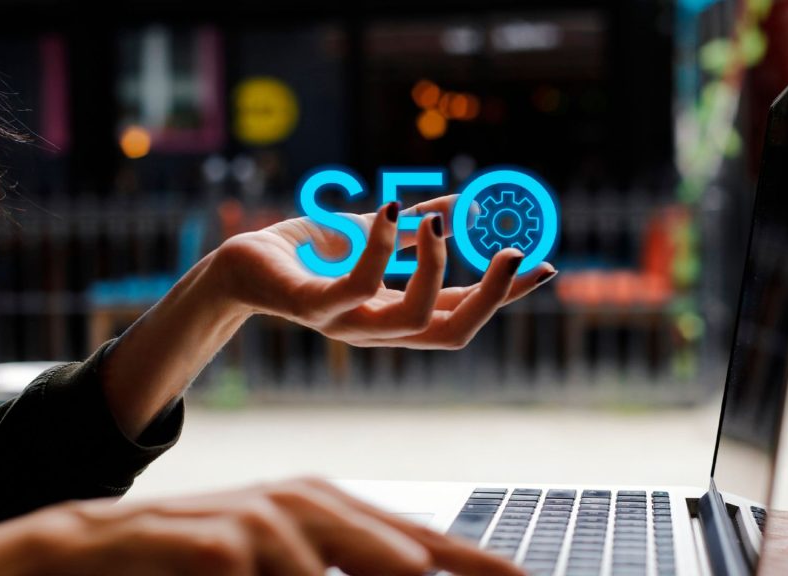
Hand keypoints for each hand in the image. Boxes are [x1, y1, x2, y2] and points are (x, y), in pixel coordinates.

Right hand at [16, 477, 523, 575]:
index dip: (471, 559)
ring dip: (354, 560)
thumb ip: (338, 568)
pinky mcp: (212, 538)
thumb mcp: (277, 566)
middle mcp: (302, 505)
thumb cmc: (199, 559)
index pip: (413, 539)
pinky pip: (256, 568)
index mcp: (325, 511)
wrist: (96, 547)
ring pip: (322, 551)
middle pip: (391, 541)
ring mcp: (259, 519)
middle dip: (441, 560)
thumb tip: (411, 571)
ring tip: (399, 572)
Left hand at [213, 195, 556, 348]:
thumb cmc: (307, 252)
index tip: (546, 266)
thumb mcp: (372, 235)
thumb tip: (463, 206)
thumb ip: (414, 232)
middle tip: (511, 250)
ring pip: (416, 318)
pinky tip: (390, 207)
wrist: (241, 262)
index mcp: (397, 314)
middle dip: (492, 295)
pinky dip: (383, 246)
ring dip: (439, 267)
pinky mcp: (313, 307)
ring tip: (440, 223)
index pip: (465, 313)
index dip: (507, 295)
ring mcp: (347, 324)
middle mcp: (379, 329)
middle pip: (453, 331)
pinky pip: (360, 285)